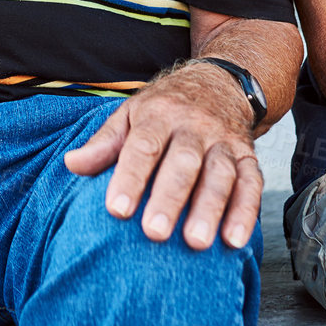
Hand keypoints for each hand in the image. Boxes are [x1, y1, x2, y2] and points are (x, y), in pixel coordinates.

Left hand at [64, 59, 261, 249]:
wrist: (219, 83)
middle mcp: (194, 126)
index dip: (130, 178)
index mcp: (159, 114)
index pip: (143, 147)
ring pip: (220, 174)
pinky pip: (252, 183)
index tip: (117, 210)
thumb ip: (104, 143)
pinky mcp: (249, 157)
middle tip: (155, 232)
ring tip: (196, 242)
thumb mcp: (131, 114)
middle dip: (169, 198)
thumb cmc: (166, 106)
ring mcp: (224, 141)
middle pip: (183, 163)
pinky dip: (246, 212)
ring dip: (211, 209)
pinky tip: (235, 239)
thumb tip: (73, 164)